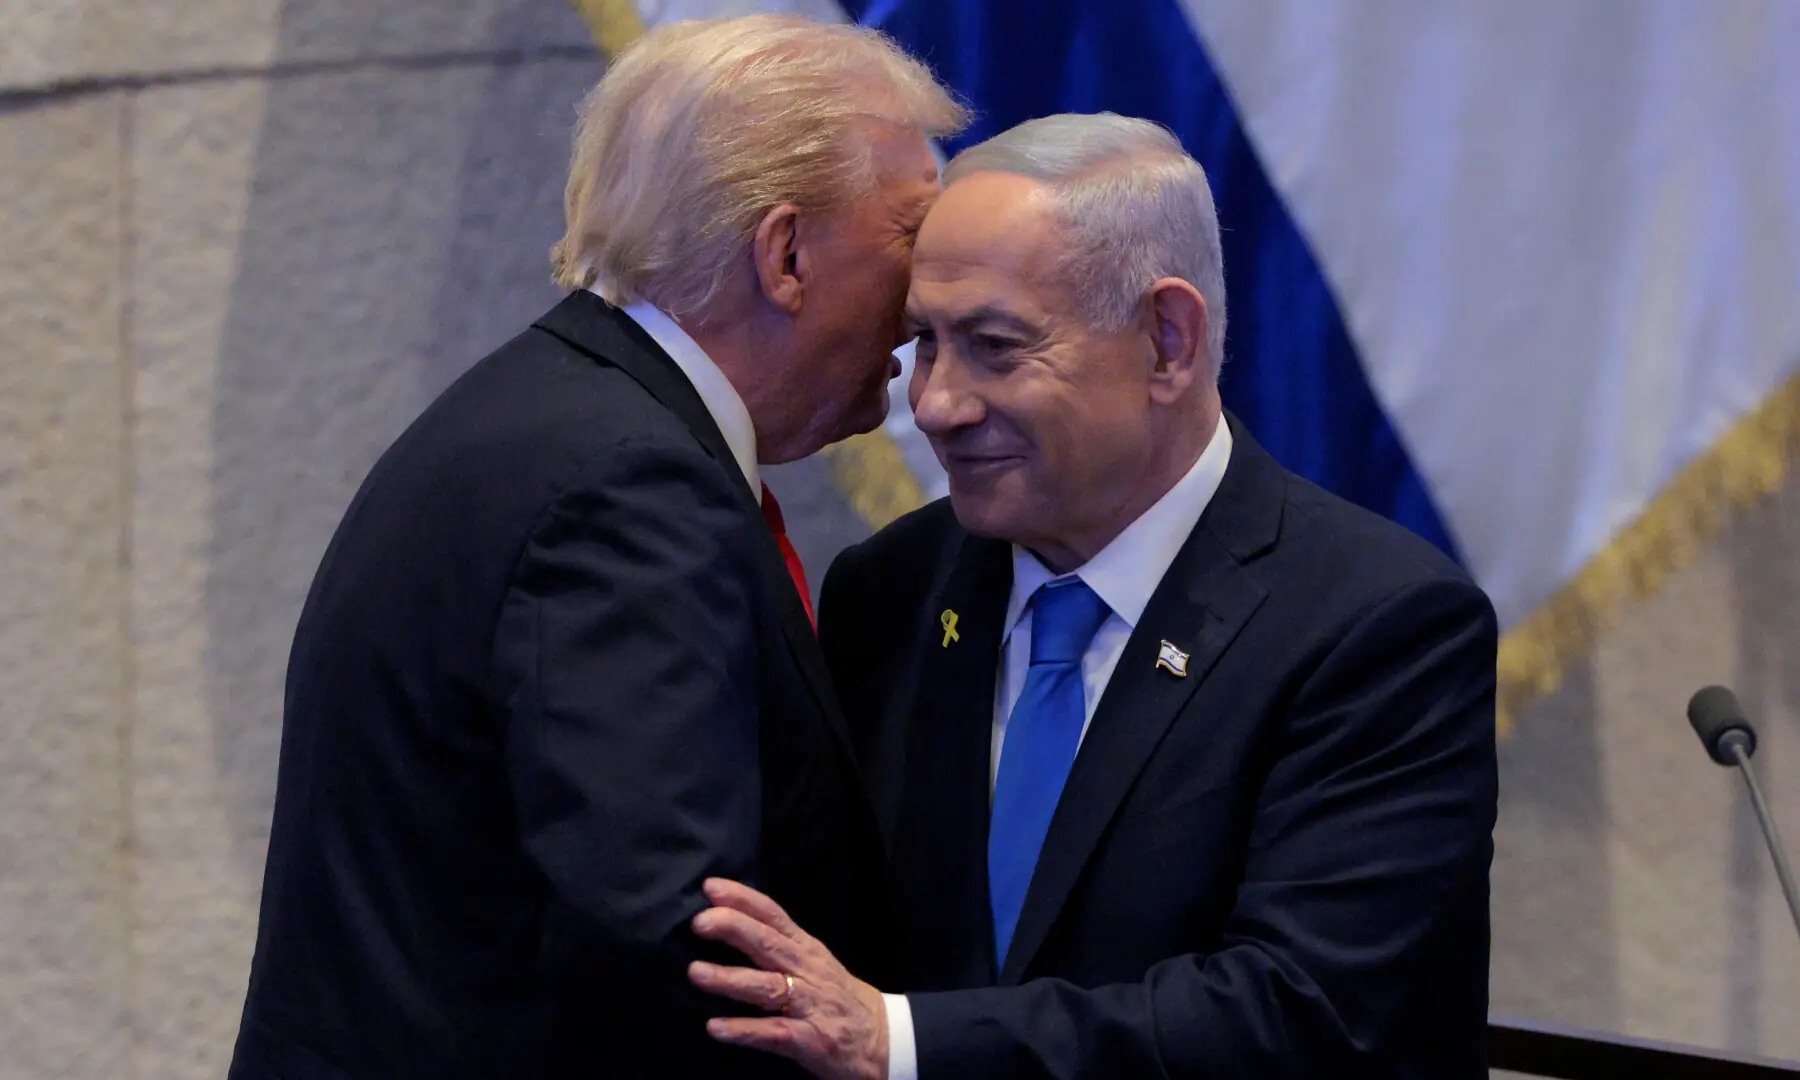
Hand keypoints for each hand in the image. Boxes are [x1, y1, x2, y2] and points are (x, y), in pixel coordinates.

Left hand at [688, 878, 888, 1079]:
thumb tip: (733, 926)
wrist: (886, 1041)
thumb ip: (781, 947)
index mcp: (807, 950)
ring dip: (730, 978)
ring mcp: (810, 1006)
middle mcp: (808, 972)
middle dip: (734, 928)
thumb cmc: (841, 999)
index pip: (774, 916)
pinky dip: (745, 1030)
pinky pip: (775, 1033)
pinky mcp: (811, 1040)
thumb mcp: (816, 963)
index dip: (743, 899)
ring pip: (768, 987)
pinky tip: (716, 1027)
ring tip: (696, 973)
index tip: (711, 887)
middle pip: (769, 944)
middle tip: (699, 922)